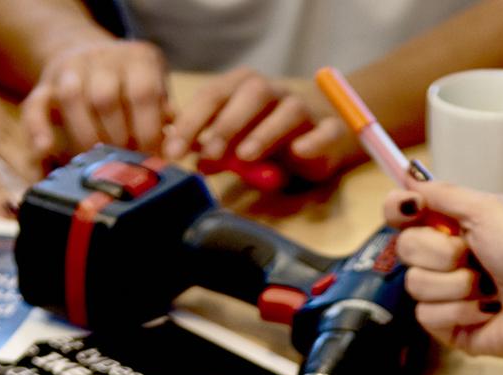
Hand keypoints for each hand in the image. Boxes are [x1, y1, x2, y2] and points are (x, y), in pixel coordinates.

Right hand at [21, 38, 169, 166]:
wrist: (94, 59)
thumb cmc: (135, 90)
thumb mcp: (159, 95)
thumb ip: (166, 118)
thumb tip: (175, 147)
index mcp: (139, 58)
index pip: (143, 93)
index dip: (148, 131)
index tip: (152, 159)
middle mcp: (103, 57)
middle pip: (106, 97)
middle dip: (118, 139)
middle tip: (126, 165)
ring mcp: (71, 68)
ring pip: (72, 98)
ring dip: (87, 136)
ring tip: (99, 162)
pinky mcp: (44, 85)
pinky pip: (36, 104)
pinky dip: (38, 128)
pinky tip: (45, 150)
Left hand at [165, 68, 360, 183]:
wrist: (323, 132)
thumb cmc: (272, 135)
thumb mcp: (238, 142)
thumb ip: (215, 148)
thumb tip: (188, 157)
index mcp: (243, 88)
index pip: (213, 96)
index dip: (190, 122)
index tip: (172, 150)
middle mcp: (273, 92)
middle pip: (249, 95)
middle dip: (226, 124)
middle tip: (208, 153)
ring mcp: (304, 109)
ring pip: (287, 110)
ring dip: (265, 132)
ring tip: (245, 156)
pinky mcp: (330, 130)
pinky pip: (325, 132)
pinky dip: (313, 141)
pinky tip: (299, 152)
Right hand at [382, 181, 502, 368]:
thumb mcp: (488, 209)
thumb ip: (443, 193)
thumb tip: (408, 176)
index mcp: (454, 225)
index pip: (402, 213)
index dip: (397, 208)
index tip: (411, 207)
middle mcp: (445, 258)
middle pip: (404, 248)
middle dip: (441, 252)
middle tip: (473, 255)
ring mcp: (445, 294)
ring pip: (414, 284)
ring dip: (456, 284)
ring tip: (489, 288)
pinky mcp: (448, 326)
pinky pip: (427, 316)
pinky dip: (460, 310)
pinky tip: (487, 311)